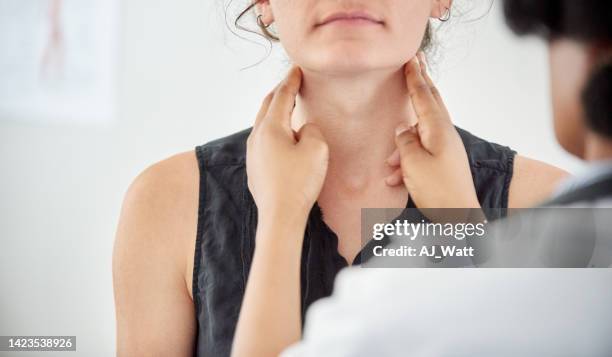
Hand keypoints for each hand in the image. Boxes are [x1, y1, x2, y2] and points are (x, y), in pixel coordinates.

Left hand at [247, 66, 328, 220]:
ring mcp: (253, 154)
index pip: (281, 96)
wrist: (280, 217)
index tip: (296, 69)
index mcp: (270, 128)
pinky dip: (274, 131)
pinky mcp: (255, 169)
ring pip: (263, 124)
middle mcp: (256, 138)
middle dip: (279, 93)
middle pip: (267, 107)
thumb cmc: (298, 183)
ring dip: (275, 112)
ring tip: (287, 108)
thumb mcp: (316, 149)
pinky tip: (283, 138)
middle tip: (291, 83)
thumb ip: (311, 130)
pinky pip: (264, 142)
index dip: (291, 81)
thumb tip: (302, 129)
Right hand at [385, 53, 479, 208]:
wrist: (459, 218)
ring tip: (390, 167)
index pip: (424, 96)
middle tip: (416, 63)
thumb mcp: (413, 164)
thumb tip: (402, 129)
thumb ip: (405, 142)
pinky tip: (394, 179)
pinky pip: (421, 151)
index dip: (415, 77)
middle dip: (421, 84)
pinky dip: (406, 161)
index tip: (411, 59)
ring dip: (402, 146)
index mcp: (438, 129)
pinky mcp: (444, 161)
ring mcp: (446, 147)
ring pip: (420, 133)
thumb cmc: (438, 190)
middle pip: (430, 103)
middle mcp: (444, 134)